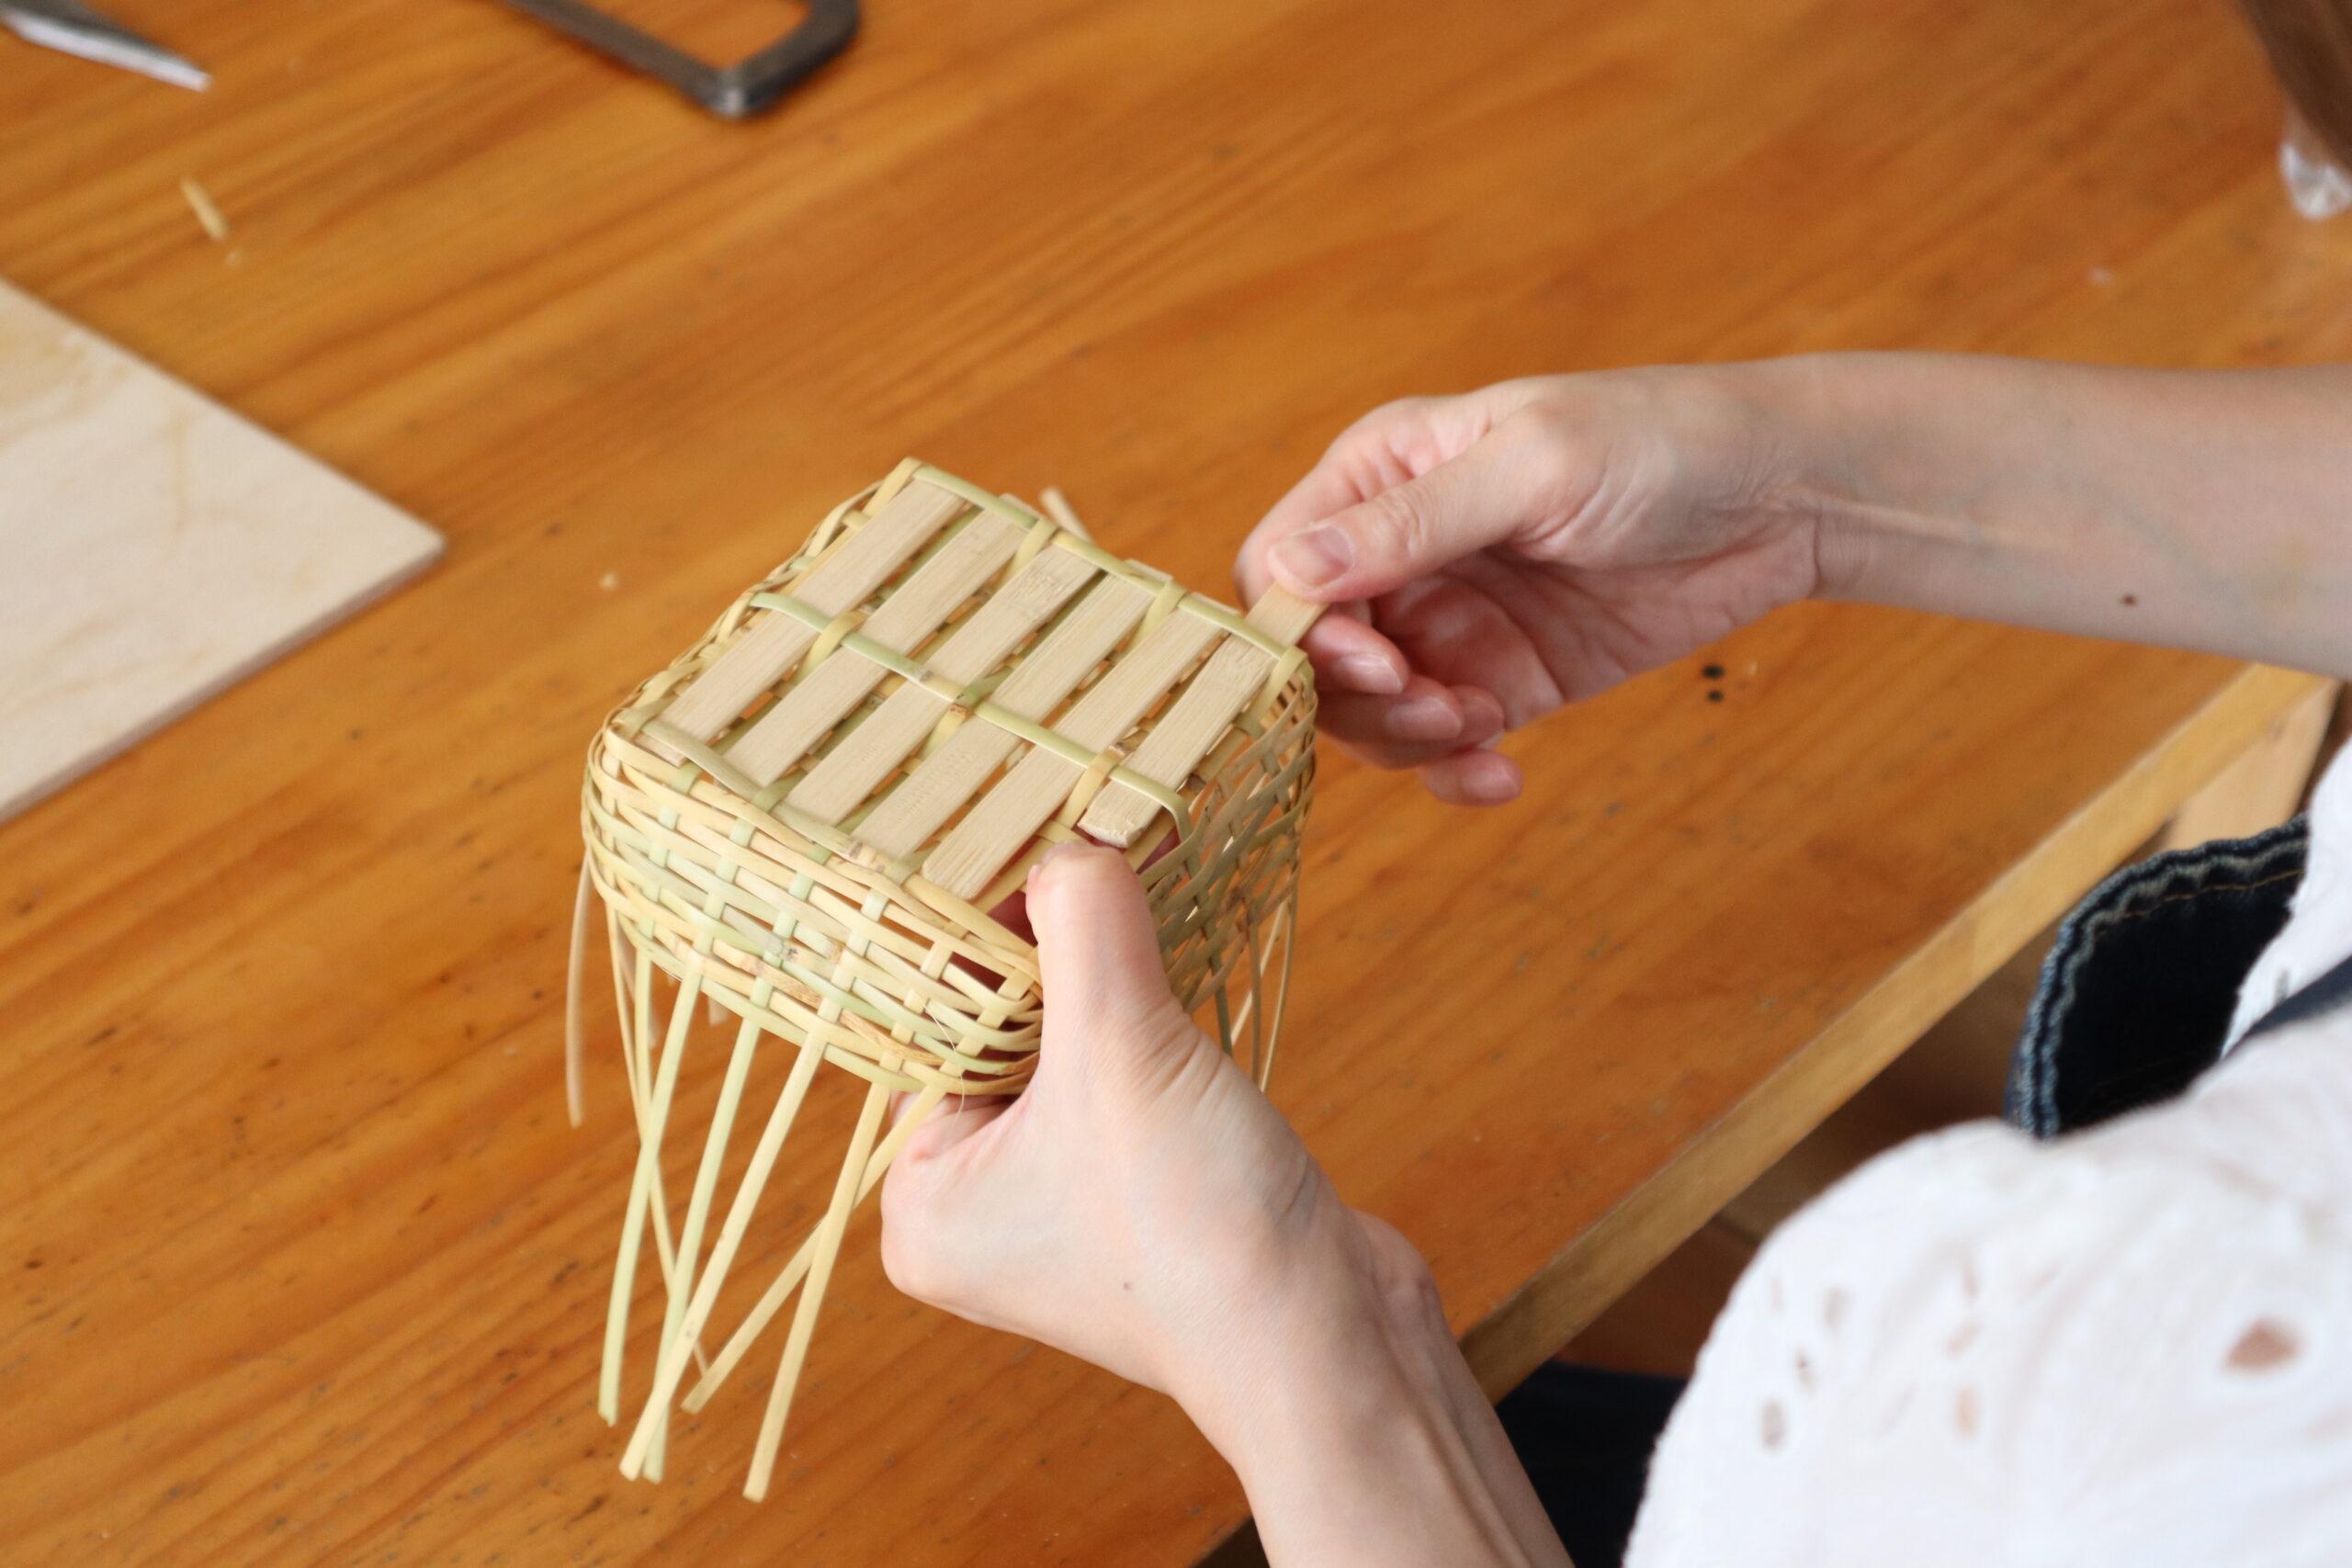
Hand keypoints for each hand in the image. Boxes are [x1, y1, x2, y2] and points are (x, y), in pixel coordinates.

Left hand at [881, 844, 1569, 1564]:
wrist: (1327, 1341)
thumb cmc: (1194, 1226)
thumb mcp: (1120, 1045)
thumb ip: (1084, 924)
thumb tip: (1072, 839)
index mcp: (924, 1198)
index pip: (930, 1022)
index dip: (979, 927)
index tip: (1028, 839)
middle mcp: (978, 1209)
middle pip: (998, 1029)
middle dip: (1052, 949)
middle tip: (1092, 853)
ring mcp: (1063, 1206)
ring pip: (1068, 1047)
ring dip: (1110, 980)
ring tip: (1140, 895)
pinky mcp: (1142, 1192)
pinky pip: (1124, 1076)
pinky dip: (1151, 1024)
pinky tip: (1179, 969)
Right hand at [1235, 366, 1826, 804]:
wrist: (1788, 495)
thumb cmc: (1660, 441)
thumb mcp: (1533, 468)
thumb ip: (1411, 525)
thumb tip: (1288, 571)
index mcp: (1380, 474)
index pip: (1277, 566)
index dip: (1299, 631)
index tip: (1371, 660)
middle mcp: (1400, 551)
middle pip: (1316, 656)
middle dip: (1361, 698)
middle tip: (1437, 707)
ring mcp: (1453, 620)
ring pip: (1372, 714)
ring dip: (1410, 740)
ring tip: (1484, 729)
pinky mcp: (1508, 679)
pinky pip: (1446, 744)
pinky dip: (1456, 772)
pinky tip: (1503, 774)